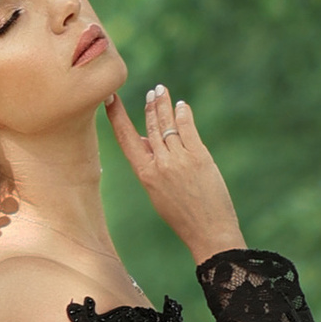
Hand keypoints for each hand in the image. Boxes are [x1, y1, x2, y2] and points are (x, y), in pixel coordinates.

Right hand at [106, 83, 244, 263]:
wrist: (208, 231)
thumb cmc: (182, 215)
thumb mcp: (157, 192)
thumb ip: (150, 165)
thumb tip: (146, 140)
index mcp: (144, 174)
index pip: (126, 138)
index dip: (118, 117)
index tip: (112, 99)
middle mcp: (159, 164)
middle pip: (151, 127)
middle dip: (150, 106)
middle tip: (151, 91)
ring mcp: (179, 159)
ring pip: (167, 125)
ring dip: (164, 105)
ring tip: (162, 90)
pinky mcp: (198, 156)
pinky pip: (187, 129)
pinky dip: (183, 115)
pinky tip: (181, 106)